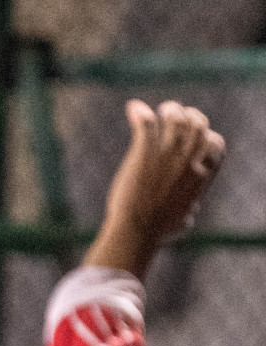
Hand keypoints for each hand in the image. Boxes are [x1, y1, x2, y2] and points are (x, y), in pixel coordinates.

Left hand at [88, 99, 225, 276]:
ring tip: (159, 111)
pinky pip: (146, 124)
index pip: (216, 145)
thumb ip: (189, 213)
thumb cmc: (157, 231)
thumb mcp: (182, 223)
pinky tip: (133, 108)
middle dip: (191, 116)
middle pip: (198, 126)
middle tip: (176, 116)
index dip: (208, 136)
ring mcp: (167, 154)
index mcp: (201, 176)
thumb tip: (191, 217)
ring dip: (170, 110)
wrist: (137, 230)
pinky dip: (140, 113)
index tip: (196, 137)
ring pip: (176, 119)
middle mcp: (188, 161)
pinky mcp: (145, 153)